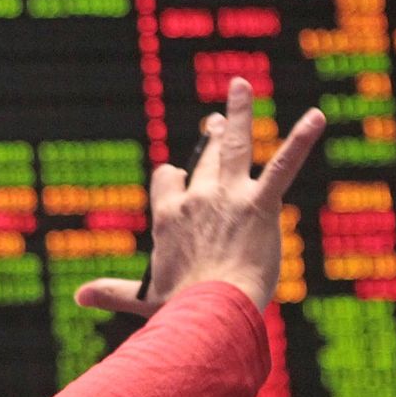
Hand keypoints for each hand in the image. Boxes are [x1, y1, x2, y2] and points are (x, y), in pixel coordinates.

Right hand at [76, 77, 326, 317]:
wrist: (213, 310)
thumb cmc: (179, 308)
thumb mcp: (142, 298)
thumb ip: (112, 292)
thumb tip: (79, 297)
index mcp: (168, 217)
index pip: (168, 181)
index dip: (174, 179)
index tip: (179, 180)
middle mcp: (195, 198)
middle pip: (204, 158)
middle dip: (211, 136)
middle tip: (218, 121)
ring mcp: (229, 197)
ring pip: (234, 145)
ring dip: (238, 113)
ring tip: (240, 86)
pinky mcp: (261, 203)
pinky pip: (283, 165)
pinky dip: (301, 140)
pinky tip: (317, 118)